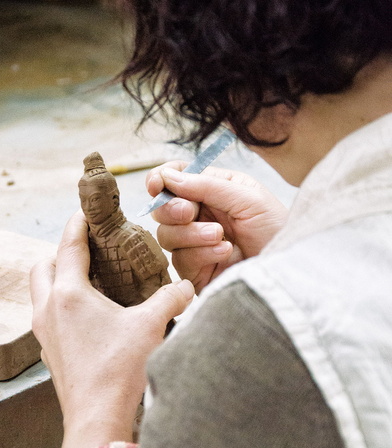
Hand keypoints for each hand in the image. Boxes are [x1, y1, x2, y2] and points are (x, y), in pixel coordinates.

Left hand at [30, 210, 193, 447]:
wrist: (97, 418)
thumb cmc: (119, 370)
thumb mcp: (150, 326)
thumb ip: (171, 299)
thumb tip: (187, 288)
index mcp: (70, 295)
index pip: (68, 246)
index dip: (77, 224)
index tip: (85, 212)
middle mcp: (49, 310)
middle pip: (42, 266)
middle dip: (60, 251)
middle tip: (86, 249)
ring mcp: (45, 334)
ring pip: (40, 293)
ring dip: (57, 279)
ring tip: (87, 280)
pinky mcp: (50, 353)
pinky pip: (47, 317)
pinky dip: (60, 305)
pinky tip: (86, 316)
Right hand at [147, 163, 287, 292]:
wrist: (289, 268)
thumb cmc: (278, 229)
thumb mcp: (248, 198)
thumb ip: (208, 185)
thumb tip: (169, 176)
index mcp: (213, 190)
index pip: (176, 179)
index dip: (160, 179)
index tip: (157, 184)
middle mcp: (201, 216)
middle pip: (163, 209)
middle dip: (172, 209)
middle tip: (190, 212)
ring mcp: (196, 244)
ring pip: (167, 235)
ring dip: (191, 234)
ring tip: (220, 236)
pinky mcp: (196, 271)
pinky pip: (181, 260)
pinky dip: (201, 254)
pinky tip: (226, 252)